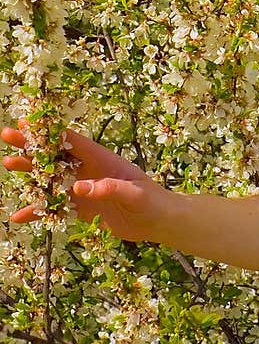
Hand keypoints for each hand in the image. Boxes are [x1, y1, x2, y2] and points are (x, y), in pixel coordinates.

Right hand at [1, 120, 169, 241]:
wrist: (159, 222)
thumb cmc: (152, 201)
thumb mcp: (135, 194)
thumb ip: (110, 189)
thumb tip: (80, 187)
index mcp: (102, 159)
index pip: (72, 141)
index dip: (50, 132)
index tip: (27, 122)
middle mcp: (90, 170)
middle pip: (56, 156)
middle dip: (32, 146)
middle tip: (7, 135)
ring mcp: (85, 188)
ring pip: (52, 179)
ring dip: (31, 173)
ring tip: (9, 164)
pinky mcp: (84, 207)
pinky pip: (58, 207)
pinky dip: (40, 211)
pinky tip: (19, 216)